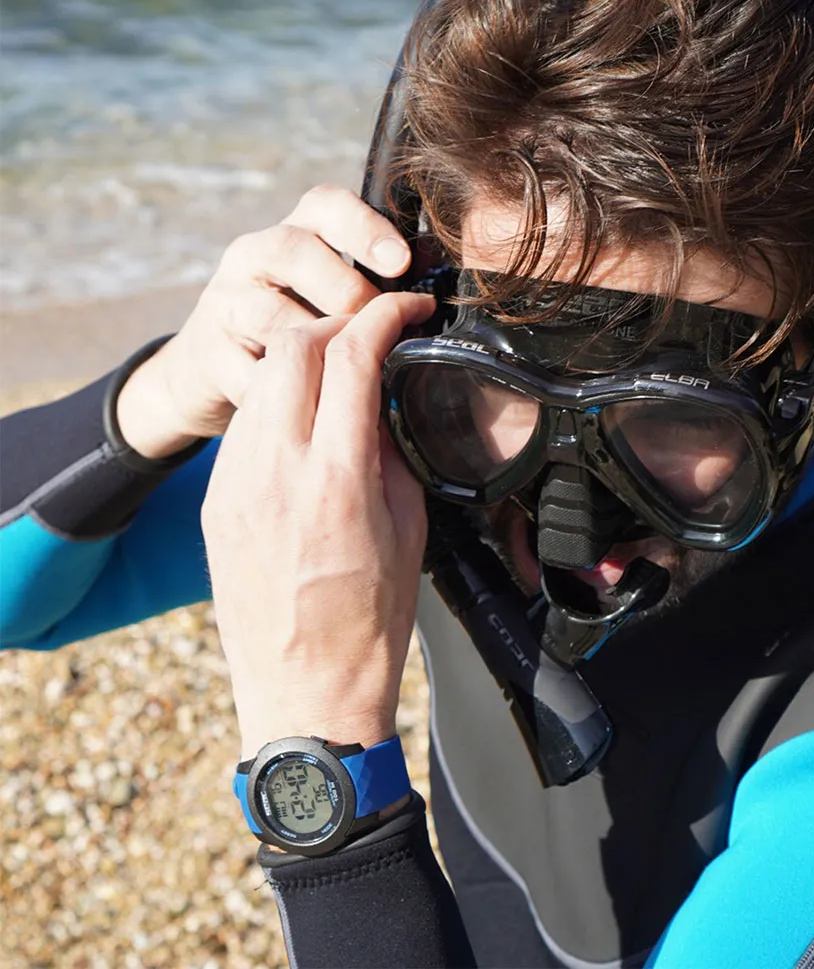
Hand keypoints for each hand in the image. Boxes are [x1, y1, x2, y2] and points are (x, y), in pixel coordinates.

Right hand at [116, 186, 412, 457]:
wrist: (214, 368)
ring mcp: (225, 301)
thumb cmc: (298, 327)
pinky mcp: (208, 352)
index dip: (365, 228)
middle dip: (347, 291)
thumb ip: (373, 291)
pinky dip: (283, 390)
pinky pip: (247, 369)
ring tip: (349, 371)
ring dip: (315, 344)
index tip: (401, 264)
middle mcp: (254, 255)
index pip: (327, 206)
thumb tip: (431, 310)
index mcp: (296, 233)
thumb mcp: (330, 297)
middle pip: (295, 250)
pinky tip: (312, 405)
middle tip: (378, 328)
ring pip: (270, 312)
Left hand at [200, 291, 435, 759]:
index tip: (407, 309)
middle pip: (295, 347)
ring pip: (261, 377)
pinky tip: (305, 417)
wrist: (306, 694)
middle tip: (373, 332)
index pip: (353, 358)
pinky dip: (277, 399)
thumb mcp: (405, 530)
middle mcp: (275, 472)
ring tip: (340, 371)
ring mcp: (235, 485)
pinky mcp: (216, 501)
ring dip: (304, 357)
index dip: (385, 317)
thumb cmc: (369, 626)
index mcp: (336, 481)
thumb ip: (388, 452)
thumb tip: (380, 402)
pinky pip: (244, 423)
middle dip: (339, 323)